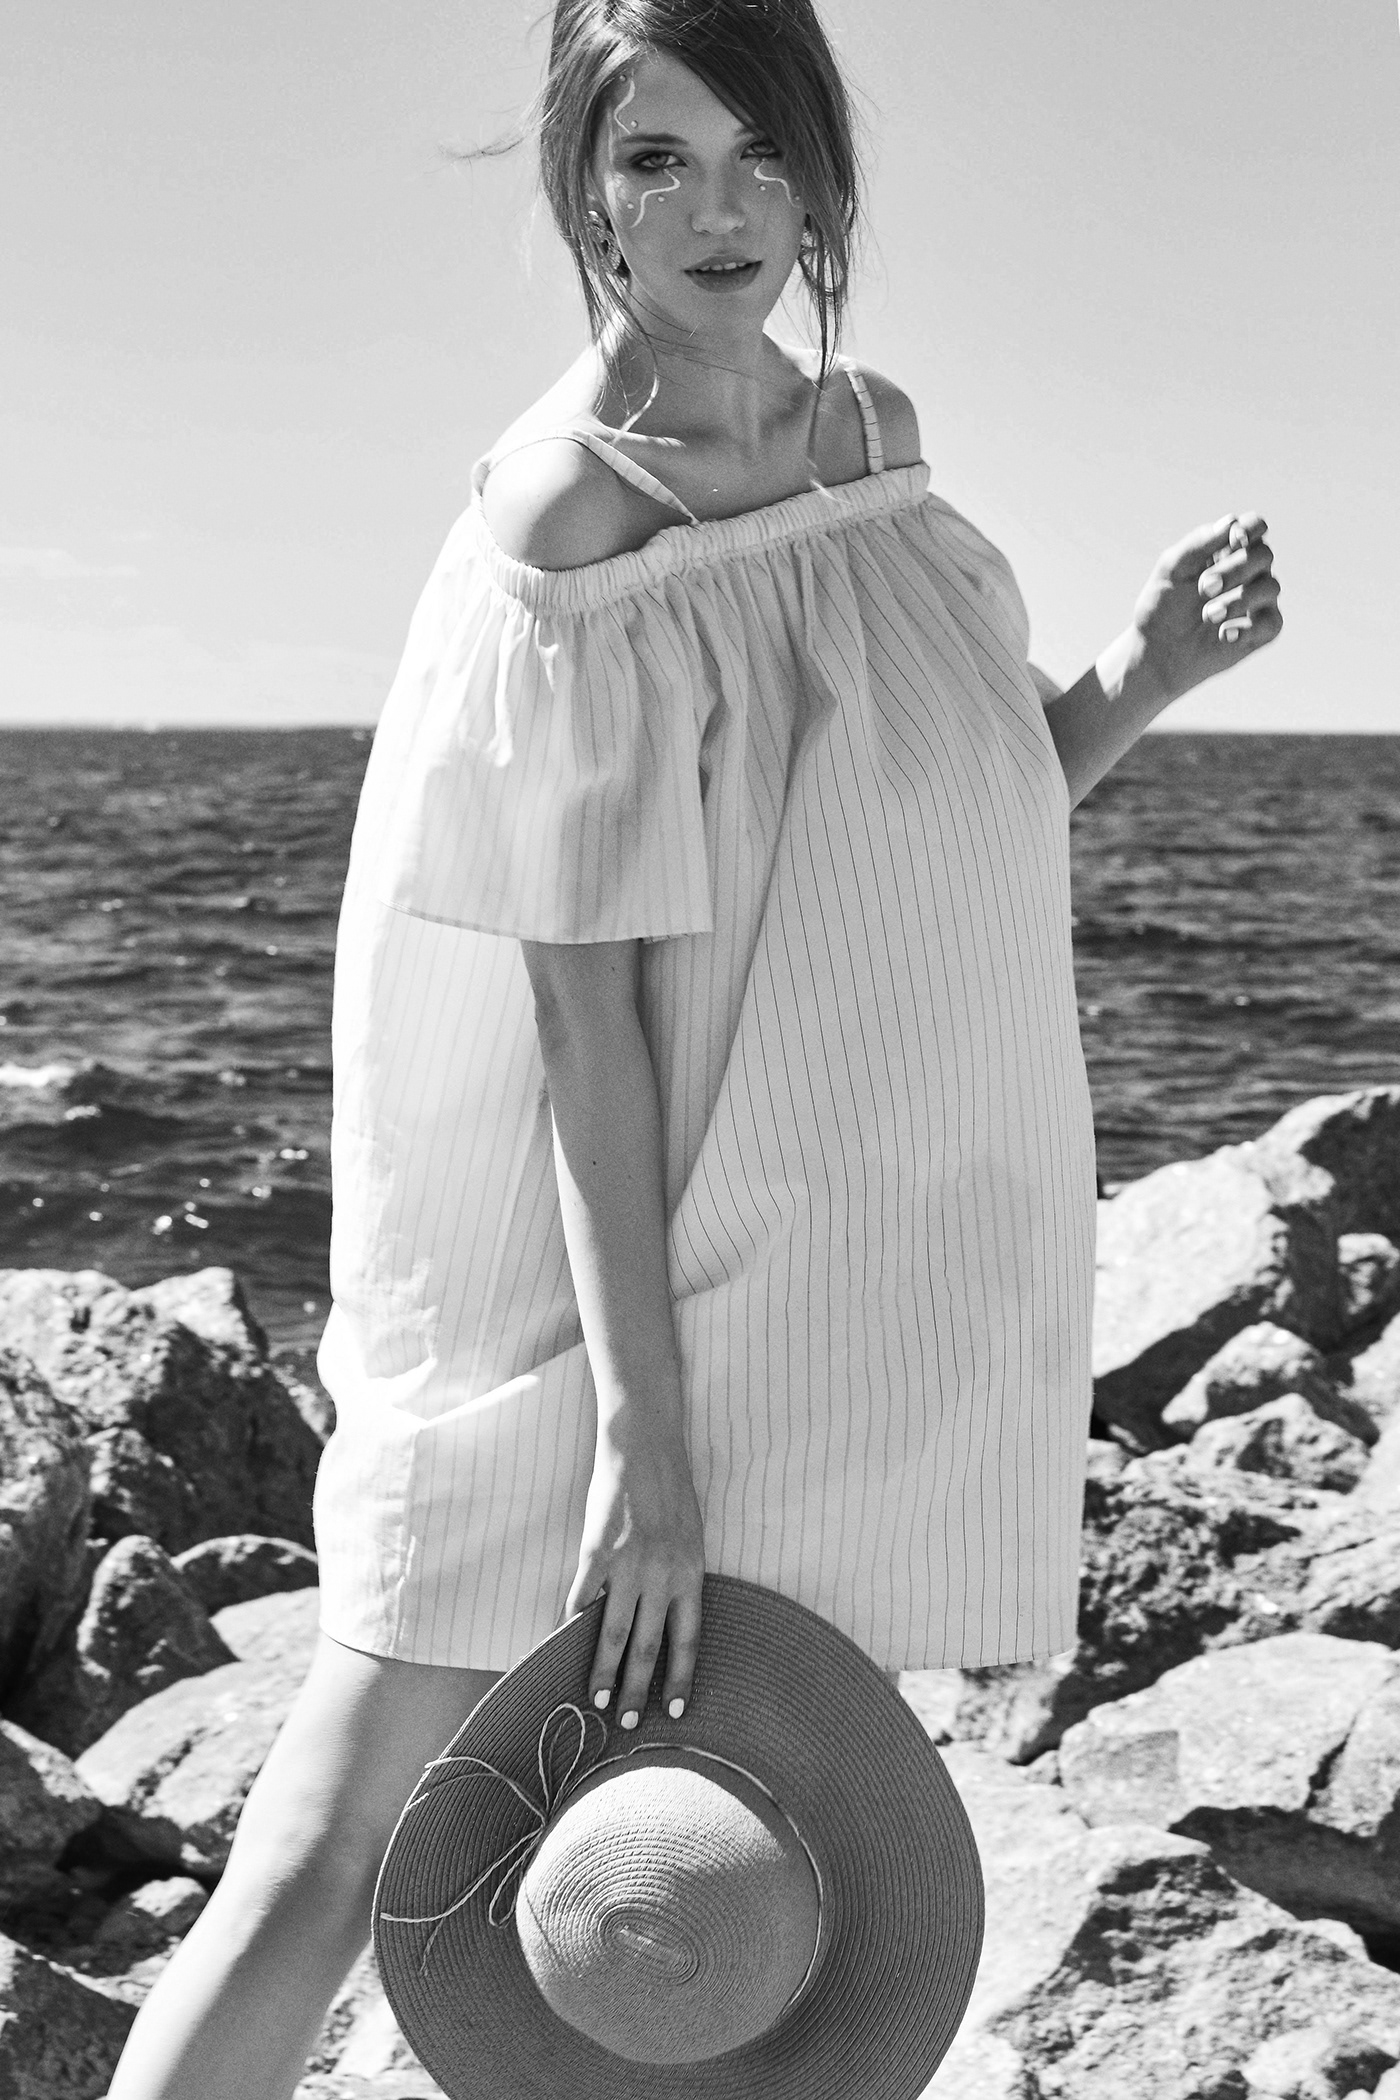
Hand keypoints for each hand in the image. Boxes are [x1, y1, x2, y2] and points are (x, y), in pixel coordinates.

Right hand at [563, 1413, 704, 1729]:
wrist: (645, 1447)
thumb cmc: (673, 1491)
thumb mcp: (691, 1537)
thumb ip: (682, 1577)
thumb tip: (670, 1618)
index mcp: (691, 1574)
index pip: (688, 1641)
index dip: (680, 1678)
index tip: (673, 1710)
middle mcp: (661, 1576)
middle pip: (648, 1647)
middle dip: (638, 1689)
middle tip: (629, 1723)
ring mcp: (627, 1565)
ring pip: (613, 1633)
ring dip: (604, 1672)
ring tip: (597, 1700)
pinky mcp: (596, 1551)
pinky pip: (582, 1599)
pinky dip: (572, 1626)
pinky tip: (563, 1646)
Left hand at [1127, 511, 1282, 707]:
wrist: (1158, 651)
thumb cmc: (1163, 605)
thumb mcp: (1172, 569)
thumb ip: (1199, 544)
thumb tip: (1231, 523)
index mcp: (1229, 550)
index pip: (1255, 527)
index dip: (1251, 529)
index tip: (1234, 541)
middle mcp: (1250, 571)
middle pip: (1263, 555)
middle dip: (1235, 569)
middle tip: (1204, 588)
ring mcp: (1258, 600)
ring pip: (1271, 587)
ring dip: (1238, 600)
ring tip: (1207, 615)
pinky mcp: (1261, 631)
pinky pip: (1272, 623)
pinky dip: (1249, 627)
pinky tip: (1224, 634)